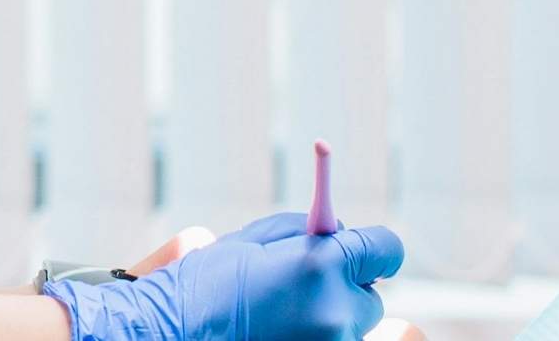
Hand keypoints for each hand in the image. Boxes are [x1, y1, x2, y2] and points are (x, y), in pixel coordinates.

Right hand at [42, 212, 405, 340]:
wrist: (172, 333)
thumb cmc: (205, 284)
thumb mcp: (250, 240)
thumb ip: (300, 230)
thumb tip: (336, 231)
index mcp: (319, 266)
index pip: (386, 249)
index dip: (374, 247)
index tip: (363, 250)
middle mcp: (335, 311)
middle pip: (369, 293)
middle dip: (344, 284)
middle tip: (302, 284)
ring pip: (353, 323)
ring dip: (331, 314)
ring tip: (282, 312)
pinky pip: (333, 339)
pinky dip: (316, 333)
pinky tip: (279, 328)